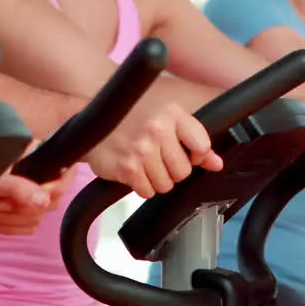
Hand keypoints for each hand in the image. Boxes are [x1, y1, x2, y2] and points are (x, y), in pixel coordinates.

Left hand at [0, 166, 71, 235]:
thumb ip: (18, 187)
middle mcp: (36, 172)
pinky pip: (29, 225)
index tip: (34, 197)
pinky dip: (10, 227)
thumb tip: (44, 200)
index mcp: (35, 155)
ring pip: (38, 215)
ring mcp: (29, 191)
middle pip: (51, 199)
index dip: (53, 187)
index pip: (65, 171)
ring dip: (11, 219)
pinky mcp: (20, 208)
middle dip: (22, 208)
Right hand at [86, 92, 222, 199]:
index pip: (201, 145)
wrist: (88, 122)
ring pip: (166, 185)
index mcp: (171, 114)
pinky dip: (141, 186)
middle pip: (183, 171)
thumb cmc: (129, 119)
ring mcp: (142, 150)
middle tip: (157, 159)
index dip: (195, 156)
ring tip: (143, 164)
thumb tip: (216, 163)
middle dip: (172, 170)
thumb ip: (194, 139)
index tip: (185, 153)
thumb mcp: (164, 118)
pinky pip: (147, 192)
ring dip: (156, 180)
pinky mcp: (127, 168)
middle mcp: (157, 130)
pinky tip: (133, 170)